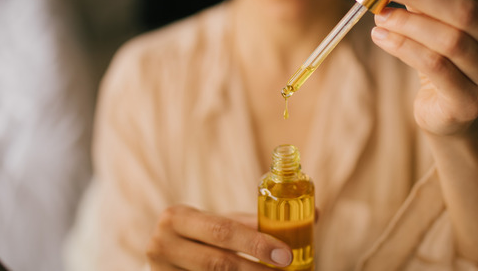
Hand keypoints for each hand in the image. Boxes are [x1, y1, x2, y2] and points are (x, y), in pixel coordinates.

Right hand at [146, 205, 292, 269]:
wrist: (163, 253)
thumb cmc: (202, 236)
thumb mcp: (220, 223)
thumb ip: (258, 221)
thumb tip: (315, 215)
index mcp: (177, 217)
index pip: (222, 231)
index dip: (256, 244)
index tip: (286, 255)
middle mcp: (162, 244)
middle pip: (218, 263)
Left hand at [370, 0, 477, 136]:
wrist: (449, 114)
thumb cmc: (445, 60)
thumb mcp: (433, 21)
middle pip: (463, 12)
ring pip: (450, 41)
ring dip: (408, 23)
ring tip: (379, 14)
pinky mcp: (471, 104)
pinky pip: (436, 68)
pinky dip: (404, 48)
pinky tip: (381, 37)